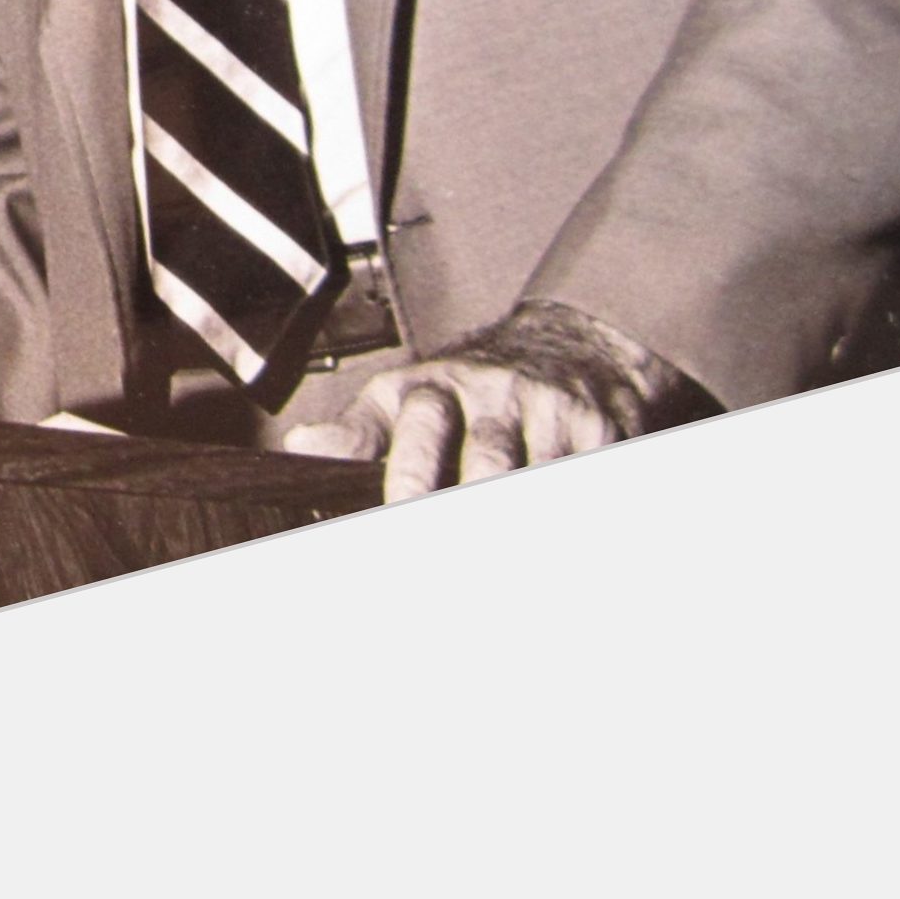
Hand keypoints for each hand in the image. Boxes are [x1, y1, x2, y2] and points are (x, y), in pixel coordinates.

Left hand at [280, 300, 691, 500]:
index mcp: (434, 388)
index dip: (408, 479)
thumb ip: (359, 430)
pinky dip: (569, 498)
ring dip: (518, 509)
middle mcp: (492, 393)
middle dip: (467, 504)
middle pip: (486, 465)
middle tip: (443, 539)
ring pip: (537, 476)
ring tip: (504, 554)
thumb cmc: (470, 387)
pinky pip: (584, 474)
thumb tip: (301, 444)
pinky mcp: (598, 429)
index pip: (418, 433)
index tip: (398, 513)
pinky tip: (553, 521)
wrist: (565, 343)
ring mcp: (548, 410)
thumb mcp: (406, 395)